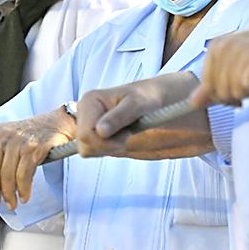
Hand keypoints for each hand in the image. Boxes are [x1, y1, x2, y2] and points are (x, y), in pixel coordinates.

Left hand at [0, 110, 73, 210]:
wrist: (57, 123)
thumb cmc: (31, 134)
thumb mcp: (8, 137)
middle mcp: (3, 135)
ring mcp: (19, 141)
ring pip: (7, 175)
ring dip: (9, 194)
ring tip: (12, 203)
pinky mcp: (34, 148)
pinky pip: (24, 175)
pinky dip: (23, 189)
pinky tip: (24, 196)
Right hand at [75, 73, 195, 156]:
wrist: (164, 102)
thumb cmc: (152, 97)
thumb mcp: (139, 103)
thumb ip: (120, 116)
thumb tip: (100, 131)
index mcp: (90, 100)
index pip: (85, 134)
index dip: (106, 140)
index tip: (128, 134)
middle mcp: (86, 112)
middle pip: (85, 145)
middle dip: (108, 145)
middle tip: (129, 134)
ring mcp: (91, 124)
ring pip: (89, 150)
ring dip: (110, 148)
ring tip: (127, 134)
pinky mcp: (99, 136)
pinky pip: (96, 152)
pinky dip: (110, 149)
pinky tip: (123, 138)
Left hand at [190, 10, 248, 107]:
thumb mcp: (236, 67)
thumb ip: (214, 84)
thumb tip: (193, 102)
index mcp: (216, 48)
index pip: (210, 88)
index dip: (227, 94)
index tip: (244, 85)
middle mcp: (225, 46)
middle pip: (223, 92)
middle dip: (241, 93)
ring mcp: (241, 48)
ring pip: (237, 90)